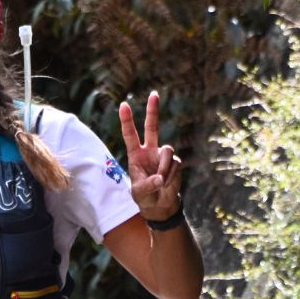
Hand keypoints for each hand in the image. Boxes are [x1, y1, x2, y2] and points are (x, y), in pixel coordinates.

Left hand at [118, 91, 182, 220]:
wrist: (160, 205)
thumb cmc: (145, 197)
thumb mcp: (140, 193)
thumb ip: (147, 185)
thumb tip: (159, 178)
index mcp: (136, 154)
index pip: (130, 134)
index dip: (127, 120)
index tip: (123, 104)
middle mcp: (150, 151)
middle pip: (152, 127)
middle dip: (153, 111)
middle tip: (154, 94)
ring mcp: (163, 155)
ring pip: (167, 151)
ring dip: (163, 168)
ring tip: (160, 181)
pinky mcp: (175, 162)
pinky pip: (175, 164)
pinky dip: (170, 175)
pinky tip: (166, 183)